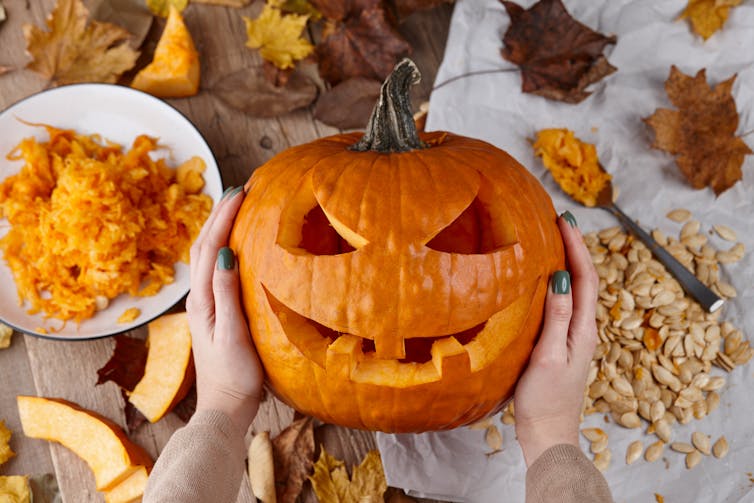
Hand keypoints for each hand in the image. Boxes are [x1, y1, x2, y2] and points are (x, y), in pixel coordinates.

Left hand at [186, 187, 263, 434]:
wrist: (225, 407)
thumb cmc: (233, 375)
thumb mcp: (233, 334)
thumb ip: (227, 293)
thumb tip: (226, 252)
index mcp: (202, 300)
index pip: (211, 247)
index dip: (224, 216)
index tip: (241, 190)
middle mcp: (199, 297)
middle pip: (204, 245)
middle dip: (220, 213)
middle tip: (242, 188)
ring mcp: (205, 304)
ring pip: (208, 255)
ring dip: (220, 227)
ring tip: (238, 206)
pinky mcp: (215, 311)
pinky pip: (216, 268)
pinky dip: (225, 246)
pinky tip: (238, 243)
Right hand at [514, 212, 598, 466]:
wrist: (547, 433)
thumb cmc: (545, 399)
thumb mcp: (549, 355)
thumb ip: (557, 317)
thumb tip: (560, 276)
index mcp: (584, 329)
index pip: (586, 278)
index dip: (577, 247)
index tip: (564, 220)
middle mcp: (583, 329)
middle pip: (584, 280)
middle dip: (574, 248)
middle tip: (558, 221)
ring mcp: (572, 337)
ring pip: (574, 291)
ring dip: (567, 263)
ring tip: (551, 240)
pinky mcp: (560, 344)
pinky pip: (563, 304)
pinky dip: (556, 284)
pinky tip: (542, 280)